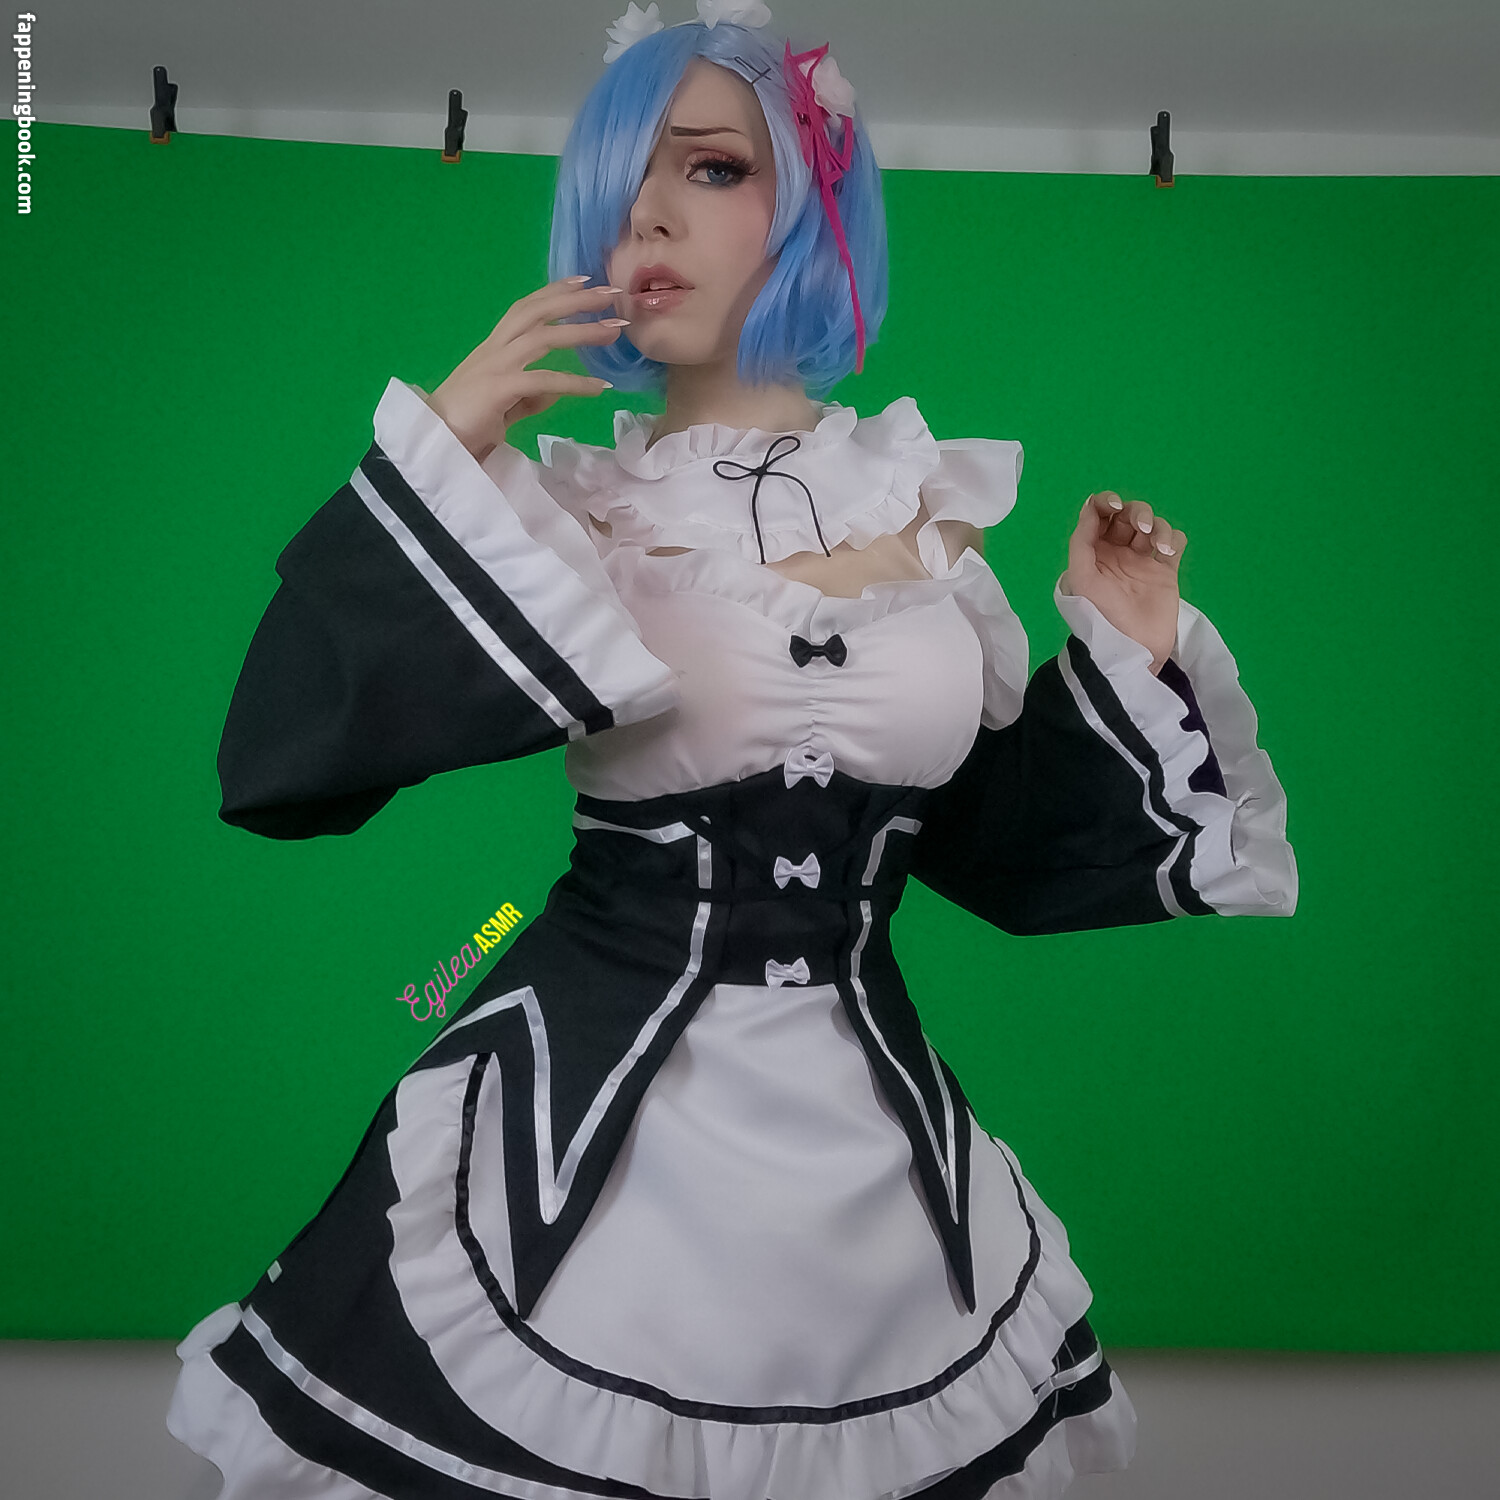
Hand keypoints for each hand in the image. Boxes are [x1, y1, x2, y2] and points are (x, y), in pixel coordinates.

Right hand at [424, 276, 630, 463]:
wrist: (433, 442)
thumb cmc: (464, 426)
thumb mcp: (503, 404)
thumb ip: (528, 396)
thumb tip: (554, 391)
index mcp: (493, 348)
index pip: (526, 309)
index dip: (554, 291)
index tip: (584, 280)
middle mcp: (494, 349)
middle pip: (537, 312)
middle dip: (575, 299)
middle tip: (611, 292)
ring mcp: (496, 366)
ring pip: (543, 338)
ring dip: (582, 331)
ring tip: (615, 330)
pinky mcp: (499, 389)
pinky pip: (544, 381)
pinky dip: (574, 382)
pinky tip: (599, 387)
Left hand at [1064, 492, 1185, 673]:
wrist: (1132, 647)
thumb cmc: (1101, 613)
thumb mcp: (1081, 577)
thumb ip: (1082, 540)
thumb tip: (1089, 507)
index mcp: (1094, 552)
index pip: (1099, 514)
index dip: (1105, 502)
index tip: (1114, 506)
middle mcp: (1117, 552)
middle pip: (1128, 515)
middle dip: (1135, 512)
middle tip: (1139, 528)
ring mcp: (1143, 561)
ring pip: (1153, 525)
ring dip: (1156, 525)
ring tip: (1157, 546)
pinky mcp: (1166, 571)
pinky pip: (1174, 542)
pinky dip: (1172, 539)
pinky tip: (1166, 553)